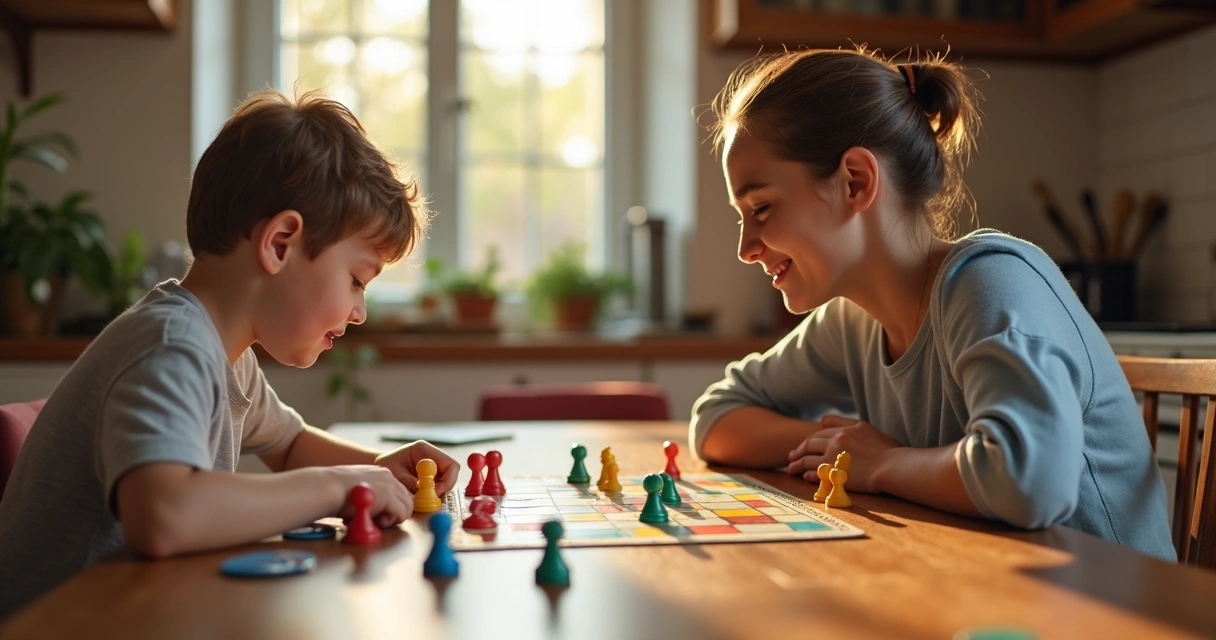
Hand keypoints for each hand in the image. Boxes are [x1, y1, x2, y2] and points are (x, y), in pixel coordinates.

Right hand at [328, 465, 413, 527]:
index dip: (392, 506)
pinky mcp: (390, 497)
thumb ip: (370, 496)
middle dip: (395, 513)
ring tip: (376, 521)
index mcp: (381, 473)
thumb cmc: (335, 491)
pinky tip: (376, 521)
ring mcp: (391, 486)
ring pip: (407, 507)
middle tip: (379, 521)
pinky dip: (392, 521)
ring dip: (394, 518)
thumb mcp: (357, 489)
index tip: (378, 514)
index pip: (398, 492)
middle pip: (406, 499)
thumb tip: (374, 509)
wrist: (327, 488)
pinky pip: (402, 514)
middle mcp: (389, 477)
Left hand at [374, 440, 460, 496]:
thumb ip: (410, 483)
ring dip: (437, 491)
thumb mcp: (395, 475)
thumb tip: (426, 493)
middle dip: (444, 487)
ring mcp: (433, 465)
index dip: (447, 481)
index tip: (436, 493)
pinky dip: (432, 492)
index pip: (450, 464)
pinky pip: (439, 485)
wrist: (378, 467)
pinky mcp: (431, 473)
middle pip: (451, 473)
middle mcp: (432, 455)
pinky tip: (419, 494)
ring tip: (420, 496)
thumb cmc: (385, 467)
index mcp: (424, 449)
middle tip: (430, 498)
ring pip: (446, 480)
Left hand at [785, 415, 900, 492]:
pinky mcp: (834, 474)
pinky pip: (814, 474)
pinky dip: (807, 475)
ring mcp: (833, 458)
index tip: (803, 446)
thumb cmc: (887, 450)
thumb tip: (822, 420)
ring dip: (797, 464)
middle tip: (791, 457)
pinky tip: (805, 477)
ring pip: (807, 460)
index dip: (809, 440)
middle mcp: (835, 441)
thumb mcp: (867, 428)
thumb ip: (844, 422)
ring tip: (791, 469)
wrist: (891, 466)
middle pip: (809, 444)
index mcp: (844, 430)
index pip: (820, 433)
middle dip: (798, 451)